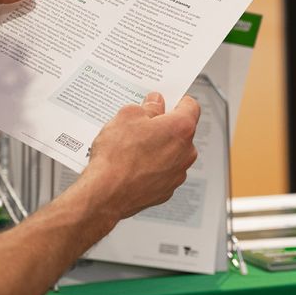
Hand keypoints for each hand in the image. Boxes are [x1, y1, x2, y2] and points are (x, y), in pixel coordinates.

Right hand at [79, 92, 200, 222]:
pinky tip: (131, 165)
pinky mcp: (166, 190)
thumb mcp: (127, 116)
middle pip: (180, 131)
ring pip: (171, 153)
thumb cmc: (116, 156)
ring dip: (157, 147)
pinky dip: (151, 166)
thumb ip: (147, 107)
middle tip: (141, 123)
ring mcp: (177, 174)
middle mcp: (186, 152)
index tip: (163, 101)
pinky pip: (162, 171)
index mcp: (181, 129)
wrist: (105, 194)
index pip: (190, 106)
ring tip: (131, 147)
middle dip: (163, 125)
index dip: (175, 100)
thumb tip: (155, 104)